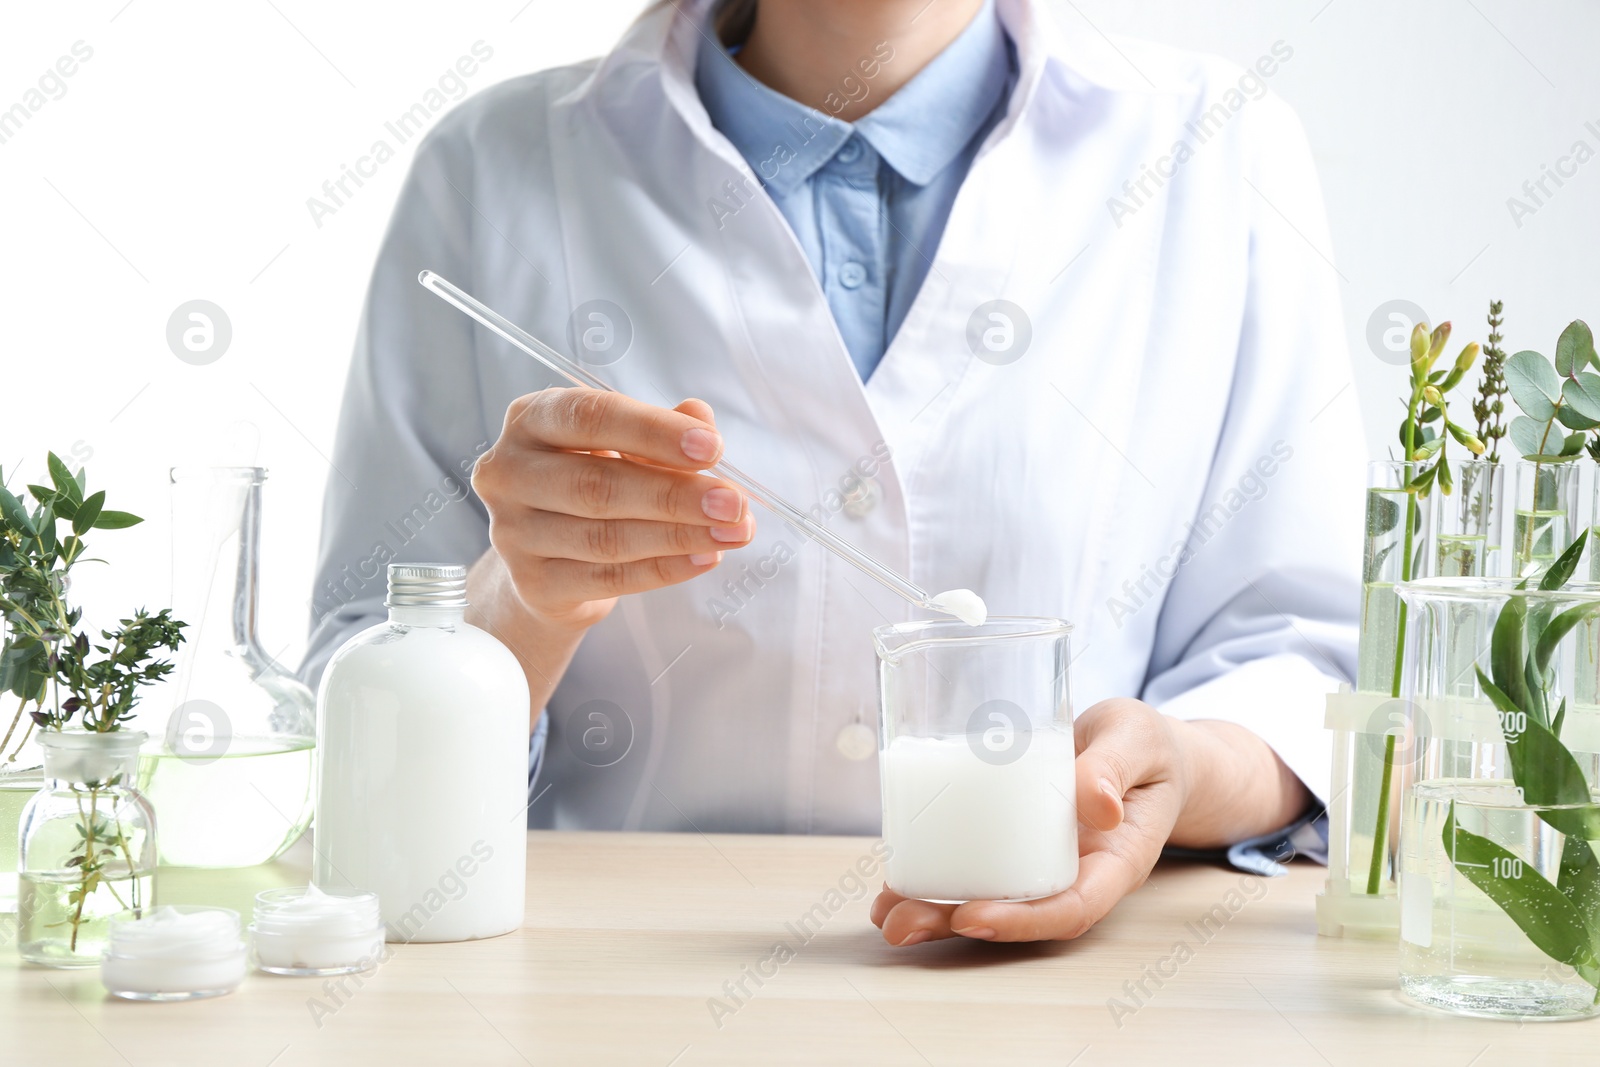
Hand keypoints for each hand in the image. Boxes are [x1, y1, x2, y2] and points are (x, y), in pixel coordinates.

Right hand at [471, 389, 753, 633]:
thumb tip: (702, 418)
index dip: (653, 432)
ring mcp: (513, 532)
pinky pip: (609, 578)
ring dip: (680, 535)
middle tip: (733, 502)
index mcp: (530, 420)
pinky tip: (704, 558)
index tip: (712, 447)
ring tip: (733, 532)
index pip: (590, 416)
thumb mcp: (621, 445)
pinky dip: (664, 569)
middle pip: (598, 484)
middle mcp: (509, 472)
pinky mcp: (532, 584)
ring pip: (606, 537)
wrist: (547, 560)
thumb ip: (661, 430)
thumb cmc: (589, 484)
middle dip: (676, 494)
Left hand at [871, 698, 1300, 945]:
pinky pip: (975, 865)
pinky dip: (934, 874)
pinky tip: (893, 877)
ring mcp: (1040, 861)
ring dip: (933, 911)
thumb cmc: (1146, 747)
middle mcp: (1073, 872)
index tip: (971, 916)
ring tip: (883, 911)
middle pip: (1015, 915)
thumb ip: (1115, 767)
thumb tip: (1096, 805)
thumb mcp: (1138, 742)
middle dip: (954, 925)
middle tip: (899, 923)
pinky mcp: (1013, 842)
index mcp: (1114, 862)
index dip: (1021, 922)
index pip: (1072, 909)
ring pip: (988, 897)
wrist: (1141, 749)